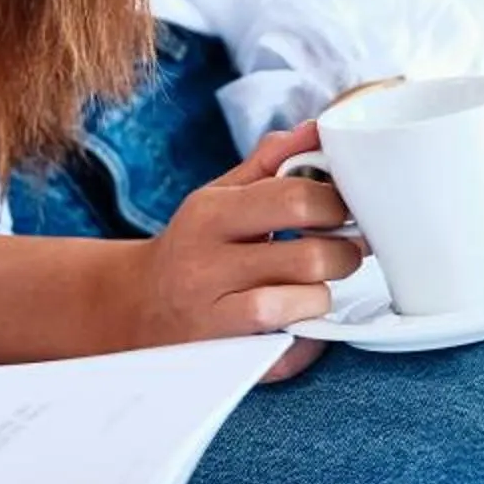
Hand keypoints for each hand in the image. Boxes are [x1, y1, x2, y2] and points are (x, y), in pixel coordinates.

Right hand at [100, 118, 364, 378]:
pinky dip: (308, 337)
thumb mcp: (218, 196)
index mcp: (210, 213)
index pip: (295, 198)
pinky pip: (288, 348)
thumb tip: (316, 129)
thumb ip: (269, 163)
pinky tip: (300, 320)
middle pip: (309, 255)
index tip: (346, 209)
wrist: (137, 306)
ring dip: (325, 295)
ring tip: (319, 286)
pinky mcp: (227, 355)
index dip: (336, 203)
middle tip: (346, 250)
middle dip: (344, 253)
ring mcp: (214, 313)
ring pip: (301, 303)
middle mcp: (207, 263)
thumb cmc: (192, 246)